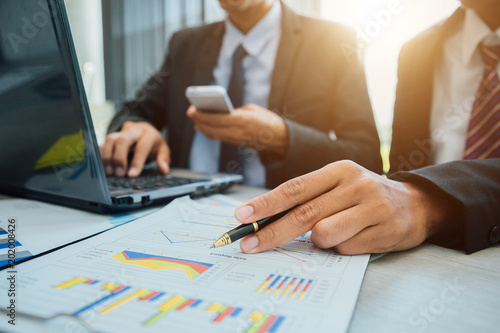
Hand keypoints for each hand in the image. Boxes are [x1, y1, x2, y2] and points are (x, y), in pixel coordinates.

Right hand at [99, 121, 169, 176]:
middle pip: (123, 140)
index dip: (137, 161)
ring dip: (107, 156)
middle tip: (119, 174)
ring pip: (110, 139)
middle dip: (119, 158)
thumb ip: (164, 159)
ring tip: (109, 172)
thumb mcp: (162, 149)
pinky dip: (100, 154)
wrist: (143, 129)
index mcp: (149, 134)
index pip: (142, 146)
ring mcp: (121, 131)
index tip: (132, 175)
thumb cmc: (153, 142)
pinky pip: (102, 142)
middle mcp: (134, 131)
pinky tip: (102, 166)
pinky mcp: (112, 136)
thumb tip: (164, 170)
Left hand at [186, 104, 288, 156]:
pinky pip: (219, 138)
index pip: (215, 118)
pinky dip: (210, 133)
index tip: (192, 109)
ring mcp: (236, 139)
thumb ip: (236, 111)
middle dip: (199, 120)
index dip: (201, 115)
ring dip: (203, 127)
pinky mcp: (237, 143)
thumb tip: (222, 113)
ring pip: (213, 134)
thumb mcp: (252, 109)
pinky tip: (205, 128)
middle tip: (191, 113)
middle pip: (211, 128)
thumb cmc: (267, 120)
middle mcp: (237, 131)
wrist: (280, 138)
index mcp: (241, 119)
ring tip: (196, 120)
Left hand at [234, 161, 455, 254]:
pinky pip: (346, 249)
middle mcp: (355, 184)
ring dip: (319, 241)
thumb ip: (308, 199)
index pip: (294, 188)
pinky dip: (342, 249)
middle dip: (271, 232)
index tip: (242, 217)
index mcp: (338, 170)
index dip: (265, 204)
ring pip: (324, 234)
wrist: (415, 204)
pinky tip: (357, 237)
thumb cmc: (365, 196)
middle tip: (248, 245)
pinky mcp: (385, 230)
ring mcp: (372, 207)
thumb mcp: (338, 186)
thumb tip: (266, 220)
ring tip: (334, 233)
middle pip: (303, 214)